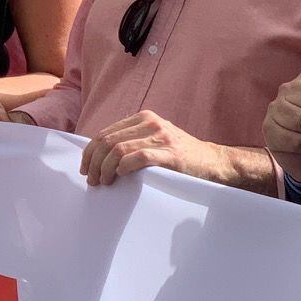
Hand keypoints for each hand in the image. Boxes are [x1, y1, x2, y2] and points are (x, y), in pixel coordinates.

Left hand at [80, 110, 233, 186]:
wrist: (214, 162)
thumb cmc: (182, 156)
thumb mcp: (156, 139)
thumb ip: (133, 141)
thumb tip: (100, 156)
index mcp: (144, 118)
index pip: (106, 133)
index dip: (90, 152)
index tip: (85, 168)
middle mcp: (151, 123)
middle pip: (108, 141)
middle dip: (94, 163)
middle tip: (92, 180)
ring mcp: (162, 137)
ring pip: (118, 150)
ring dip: (105, 169)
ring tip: (103, 182)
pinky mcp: (171, 154)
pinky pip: (138, 158)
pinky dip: (123, 167)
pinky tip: (120, 176)